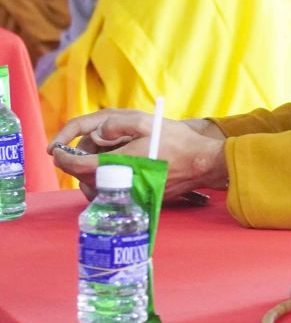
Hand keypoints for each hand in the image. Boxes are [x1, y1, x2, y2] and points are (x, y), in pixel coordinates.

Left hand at [51, 112, 226, 198]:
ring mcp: (129, 195)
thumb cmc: (177, 142)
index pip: (77, 165)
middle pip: (83, 177)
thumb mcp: (147, 121)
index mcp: (118, 163)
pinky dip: (103, 185)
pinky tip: (113, 173)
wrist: (202, 164)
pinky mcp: (137, 201)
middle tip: (84, 147)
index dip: (63, 157)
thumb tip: (98, 132)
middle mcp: (120, 183)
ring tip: (100, 158)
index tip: (56, 149)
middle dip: (77, 161)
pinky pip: (110, 195)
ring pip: (94, 189)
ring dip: (90, 174)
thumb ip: (116, 123)